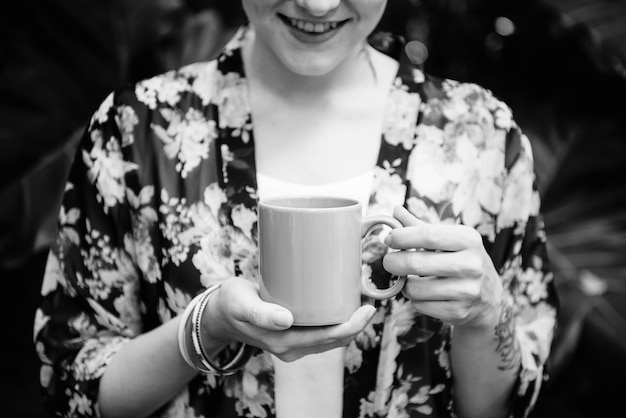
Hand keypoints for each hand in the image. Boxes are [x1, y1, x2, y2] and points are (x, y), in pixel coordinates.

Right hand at [204, 278, 376, 361]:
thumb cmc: (230, 304)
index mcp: (284, 342)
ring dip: (347, 323)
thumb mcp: (242, 304)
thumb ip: (261, 313)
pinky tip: (341, 304)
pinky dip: (333, 321)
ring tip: (360, 300)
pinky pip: (319, 332)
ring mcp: (292, 343)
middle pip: (333, 340)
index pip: (327, 339)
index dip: (351, 327)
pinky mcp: (291, 334)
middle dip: (355, 324)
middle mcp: (291, 347)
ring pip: (328, 337)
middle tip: (370, 301)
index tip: (367, 309)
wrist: (218, 313)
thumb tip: (286, 320)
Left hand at [382, 206, 503, 330]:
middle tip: (388, 262)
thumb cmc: (461, 261)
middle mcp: (472, 264)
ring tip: (411, 280)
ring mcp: (468, 291)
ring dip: (405, 285)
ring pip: (415, 288)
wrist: (489, 298)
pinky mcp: (460, 312)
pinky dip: (416, 300)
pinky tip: (425, 295)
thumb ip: (421, 227)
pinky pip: (420, 306)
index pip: (427, 234)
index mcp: (469, 239)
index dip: (401, 237)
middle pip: (416, 262)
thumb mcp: (449, 240)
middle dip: (394, 262)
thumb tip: (395, 210)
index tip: (388, 239)